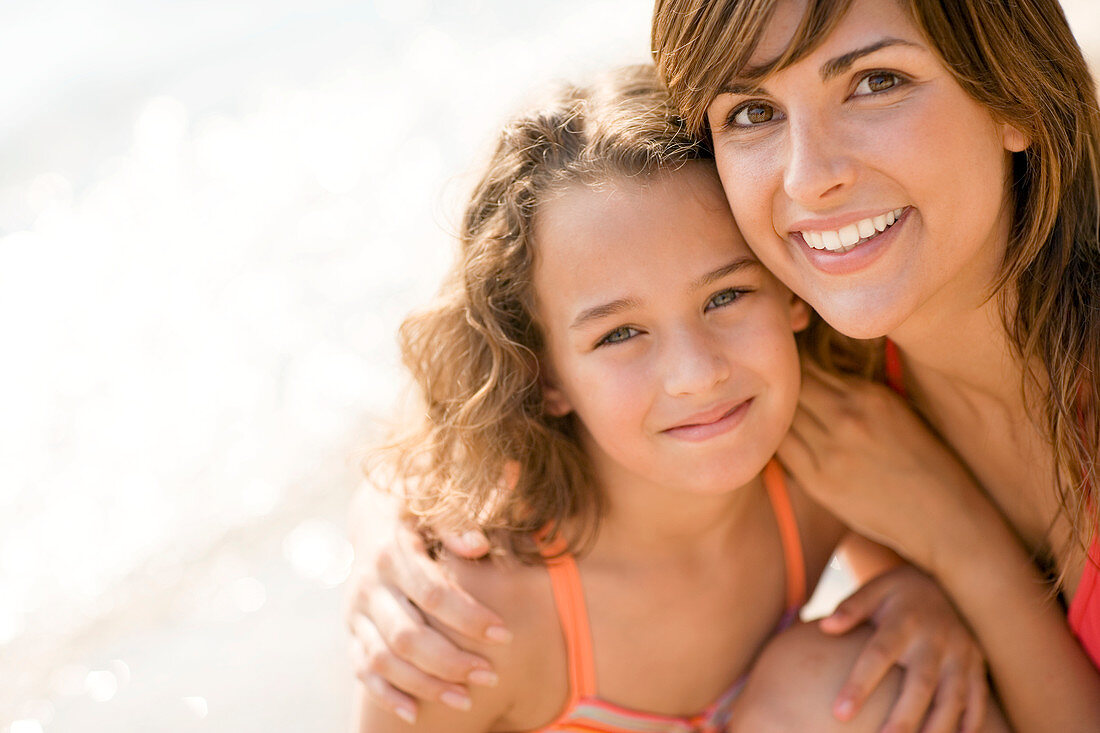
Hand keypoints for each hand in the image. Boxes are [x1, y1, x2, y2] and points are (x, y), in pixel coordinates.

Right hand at [345, 493, 507, 722]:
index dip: (468, 617)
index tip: (504, 635)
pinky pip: (363, 669)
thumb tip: (479, 545)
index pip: (432, 593)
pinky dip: (386, 694)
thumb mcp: (437, 499)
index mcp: (392, 551)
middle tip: (490, 676)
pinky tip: (415, 713)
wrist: (374, 510)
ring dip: (424, 684)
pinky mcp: (352, 628)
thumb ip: (458, 521)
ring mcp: (357, 610)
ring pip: (383, 659)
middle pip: (406, 635)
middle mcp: (370, 584)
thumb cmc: (421, 503)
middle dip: (449, 661)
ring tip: (466, 702)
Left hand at [778, 361, 984, 569]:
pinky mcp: (818, 482)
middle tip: (771, 392)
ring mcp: (829, 452)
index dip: (794, 365)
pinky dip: (775, 441)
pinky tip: (779, 440)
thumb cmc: (924, 461)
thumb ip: (856, 390)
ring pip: (780, 418)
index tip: (789, 370)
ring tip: (771, 415)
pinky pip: (780, 450)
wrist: (942, 517)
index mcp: (869, 395)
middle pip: (789, 388)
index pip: (809, 364)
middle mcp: (846, 419)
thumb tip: (815, 369)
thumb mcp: (897, 409)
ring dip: (774, 415)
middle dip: (780, 388)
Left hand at [822, 565, 988, 732]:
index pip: (878, 655)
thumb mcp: (874, 589)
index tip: (840, 712)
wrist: (949, 578)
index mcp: (903, 620)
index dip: (859, 685)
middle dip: (903, 717)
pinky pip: (978, 697)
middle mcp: (935, 639)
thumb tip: (825, 627)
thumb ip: (851, 608)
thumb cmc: (900, 593)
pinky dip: (972, 721)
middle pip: (920, 684)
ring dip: (937, 728)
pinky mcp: (977, 663)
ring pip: (953, 697)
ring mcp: (961, 652)